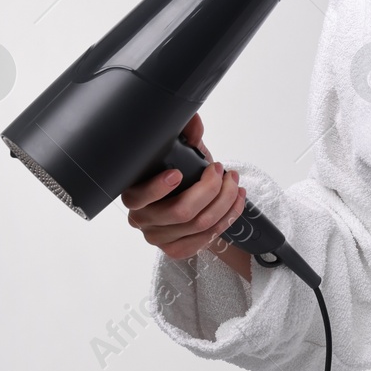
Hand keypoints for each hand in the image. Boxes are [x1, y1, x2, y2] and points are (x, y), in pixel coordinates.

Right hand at [121, 113, 251, 277]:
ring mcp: (158, 238)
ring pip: (199, 224)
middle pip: (181, 211)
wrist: (189, 205)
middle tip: (221, 171)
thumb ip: (186, 137)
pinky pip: (206, 239)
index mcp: (134, 194)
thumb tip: (194, 120)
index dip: (158, 187)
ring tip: (234, 182)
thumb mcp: (183, 154)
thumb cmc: (181, 176)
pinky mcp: (176, 250)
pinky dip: (228, 217)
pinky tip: (236, 201)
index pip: (140, 196)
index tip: (178, 173)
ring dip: (225, 200)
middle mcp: (142, 219)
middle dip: (210, 188)